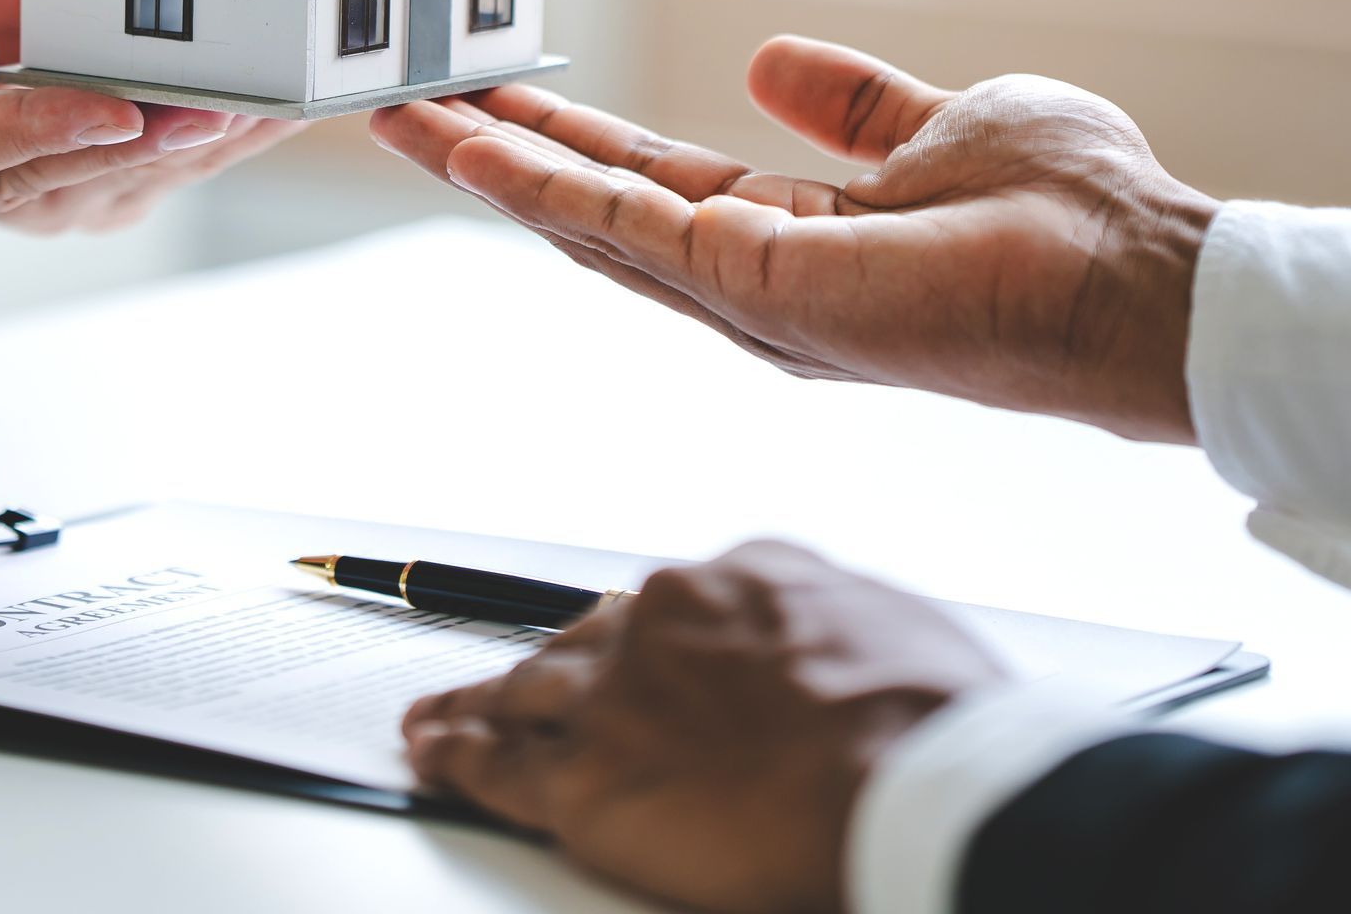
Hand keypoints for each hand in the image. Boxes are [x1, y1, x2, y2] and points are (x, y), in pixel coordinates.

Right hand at [372, 38, 1218, 440]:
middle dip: (497, 159)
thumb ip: (850, 105)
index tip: (494, 95)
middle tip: (402, 106)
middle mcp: (757, 283)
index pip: (653, 187)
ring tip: (408, 117)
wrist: (1131, 272)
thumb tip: (773, 60)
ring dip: (495, 170)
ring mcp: (751, 297)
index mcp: (794, 242)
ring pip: (591, 227)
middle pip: (596, 215)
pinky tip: (483, 153)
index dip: (569, 142)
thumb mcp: (936, 123)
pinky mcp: (759, 291)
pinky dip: (546, 193)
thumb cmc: (1071, 213)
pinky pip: (629, 233)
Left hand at [404, 541, 997, 913]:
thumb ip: (826, 622)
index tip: (631, 654)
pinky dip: (457, 758)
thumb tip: (820, 643)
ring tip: (440, 714)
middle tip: (507, 678)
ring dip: (478, 703)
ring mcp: (615, 697)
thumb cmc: (927, 716)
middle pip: (582, 639)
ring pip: (524, 690)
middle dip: (548, 663)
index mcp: (736, 578)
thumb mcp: (886, 623)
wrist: (906, 776)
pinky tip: (432, 755)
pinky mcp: (587, 781)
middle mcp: (660, 619)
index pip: (668, 607)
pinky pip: (499, 767)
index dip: (643, 640)